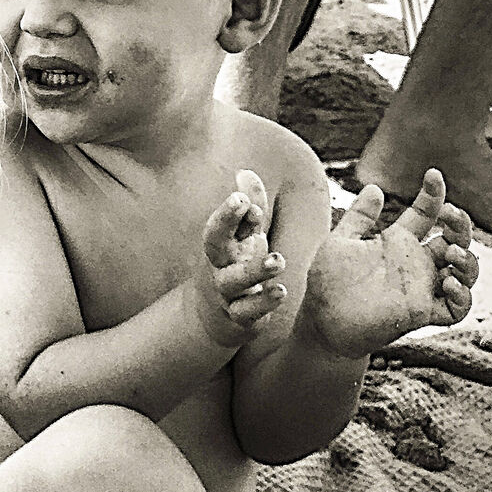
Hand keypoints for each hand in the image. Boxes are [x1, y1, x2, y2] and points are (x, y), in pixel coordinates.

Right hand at [199, 169, 286, 339]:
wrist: (211, 320)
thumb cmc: (233, 268)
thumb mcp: (242, 239)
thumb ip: (249, 209)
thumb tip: (245, 172)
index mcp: (220, 244)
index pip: (218, 224)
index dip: (228, 211)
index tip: (242, 197)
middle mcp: (218, 266)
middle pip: (215, 245)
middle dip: (228, 224)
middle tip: (254, 209)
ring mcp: (226, 293)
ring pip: (235, 281)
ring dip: (255, 270)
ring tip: (278, 260)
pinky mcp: (239, 318)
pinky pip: (247, 312)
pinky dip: (263, 304)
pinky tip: (281, 292)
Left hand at [302, 169, 477, 357]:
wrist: (321, 323)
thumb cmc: (328, 283)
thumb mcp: (340, 243)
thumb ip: (358, 217)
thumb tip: (375, 187)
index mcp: (398, 243)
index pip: (426, 214)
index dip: (434, 194)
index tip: (432, 175)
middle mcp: (415, 264)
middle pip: (455, 240)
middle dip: (461, 225)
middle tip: (449, 217)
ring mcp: (422, 289)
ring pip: (464, 273)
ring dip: (467, 260)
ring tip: (449, 251)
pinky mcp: (422, 314)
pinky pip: (456, 309)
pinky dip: (462, 296)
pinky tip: (448, 282)